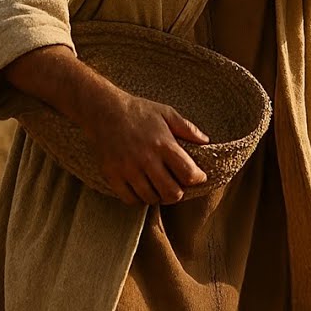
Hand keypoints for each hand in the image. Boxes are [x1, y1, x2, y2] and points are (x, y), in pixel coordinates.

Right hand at [88, 85, 210, 206]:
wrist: (104, 110)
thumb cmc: (139, 111)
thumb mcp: (166, 113)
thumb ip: (187, 128)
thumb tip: (206, 141)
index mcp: (163, 144)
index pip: (188, 173)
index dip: (197, 178)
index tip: (197, 176)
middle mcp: (146, 159)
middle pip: (172, 193)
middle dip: (179, 192)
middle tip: (177, 185)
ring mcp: (128, 169)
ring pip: (151, 198)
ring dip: (159, 196)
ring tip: (159, 186)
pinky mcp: (112, 175)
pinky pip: (130, 199)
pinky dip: (139, 198)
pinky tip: (142, 188)